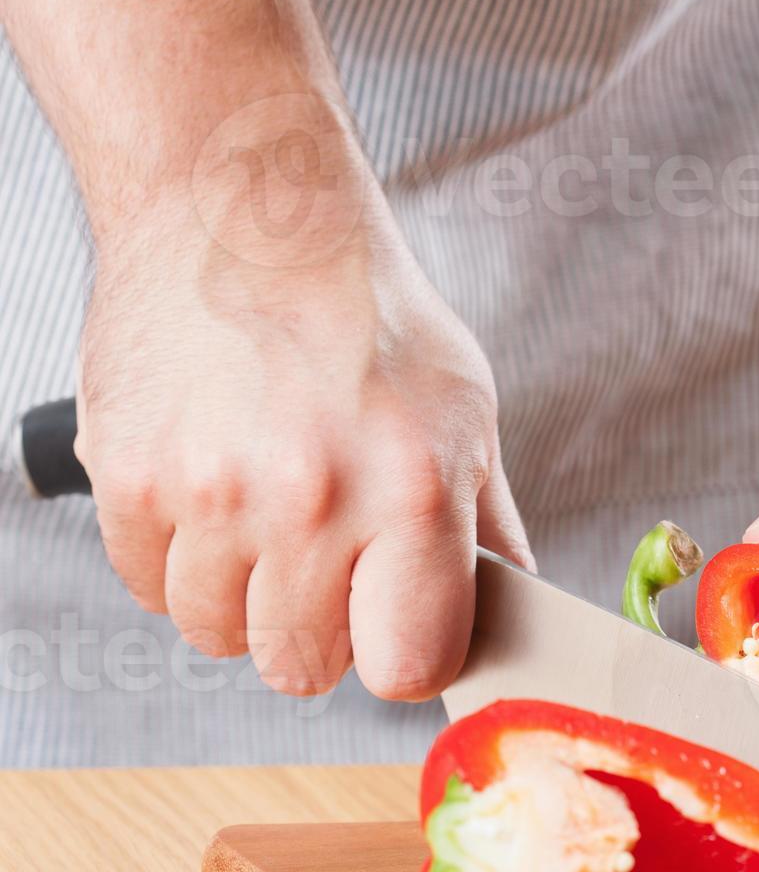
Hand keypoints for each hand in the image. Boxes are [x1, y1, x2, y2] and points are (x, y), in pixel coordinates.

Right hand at [77, 105, 529, 699]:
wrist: (243, 204)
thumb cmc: (362, 307)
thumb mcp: (463, 411)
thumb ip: (486, 531)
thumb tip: (515, 622)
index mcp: (413, 489)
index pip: (407, 667)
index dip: (400, 655)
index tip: (393, 627)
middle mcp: (312, 497)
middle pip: (301, 668)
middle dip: (316, 632)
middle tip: (321, 562)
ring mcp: (211, 491)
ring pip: (217, 635)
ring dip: (239, 595)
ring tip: (261, 513)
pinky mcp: (130, 477)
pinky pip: (148, 587)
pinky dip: (175, 559)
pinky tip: (207, 492)